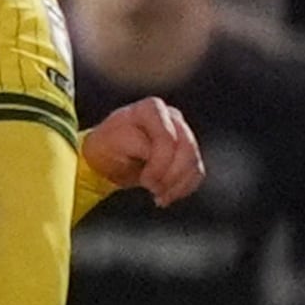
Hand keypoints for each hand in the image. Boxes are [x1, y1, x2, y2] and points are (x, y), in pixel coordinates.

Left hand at [80, 96, 202, 205]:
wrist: (109, 156)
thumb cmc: (107, 147)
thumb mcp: (112, 142)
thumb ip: (135, 143)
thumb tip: (151, 152)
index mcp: (151, 108)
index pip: (167, 139)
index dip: (159, 165)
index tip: (144, 182)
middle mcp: (171, 116)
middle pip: (187, 148)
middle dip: (171, 176)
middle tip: (153, 190)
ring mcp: (183, 132)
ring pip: (194, 161)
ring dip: (178, 185)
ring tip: (159, 195)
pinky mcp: (189, 151)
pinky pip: (197, 172)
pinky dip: (183, 188)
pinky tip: (166, 194)